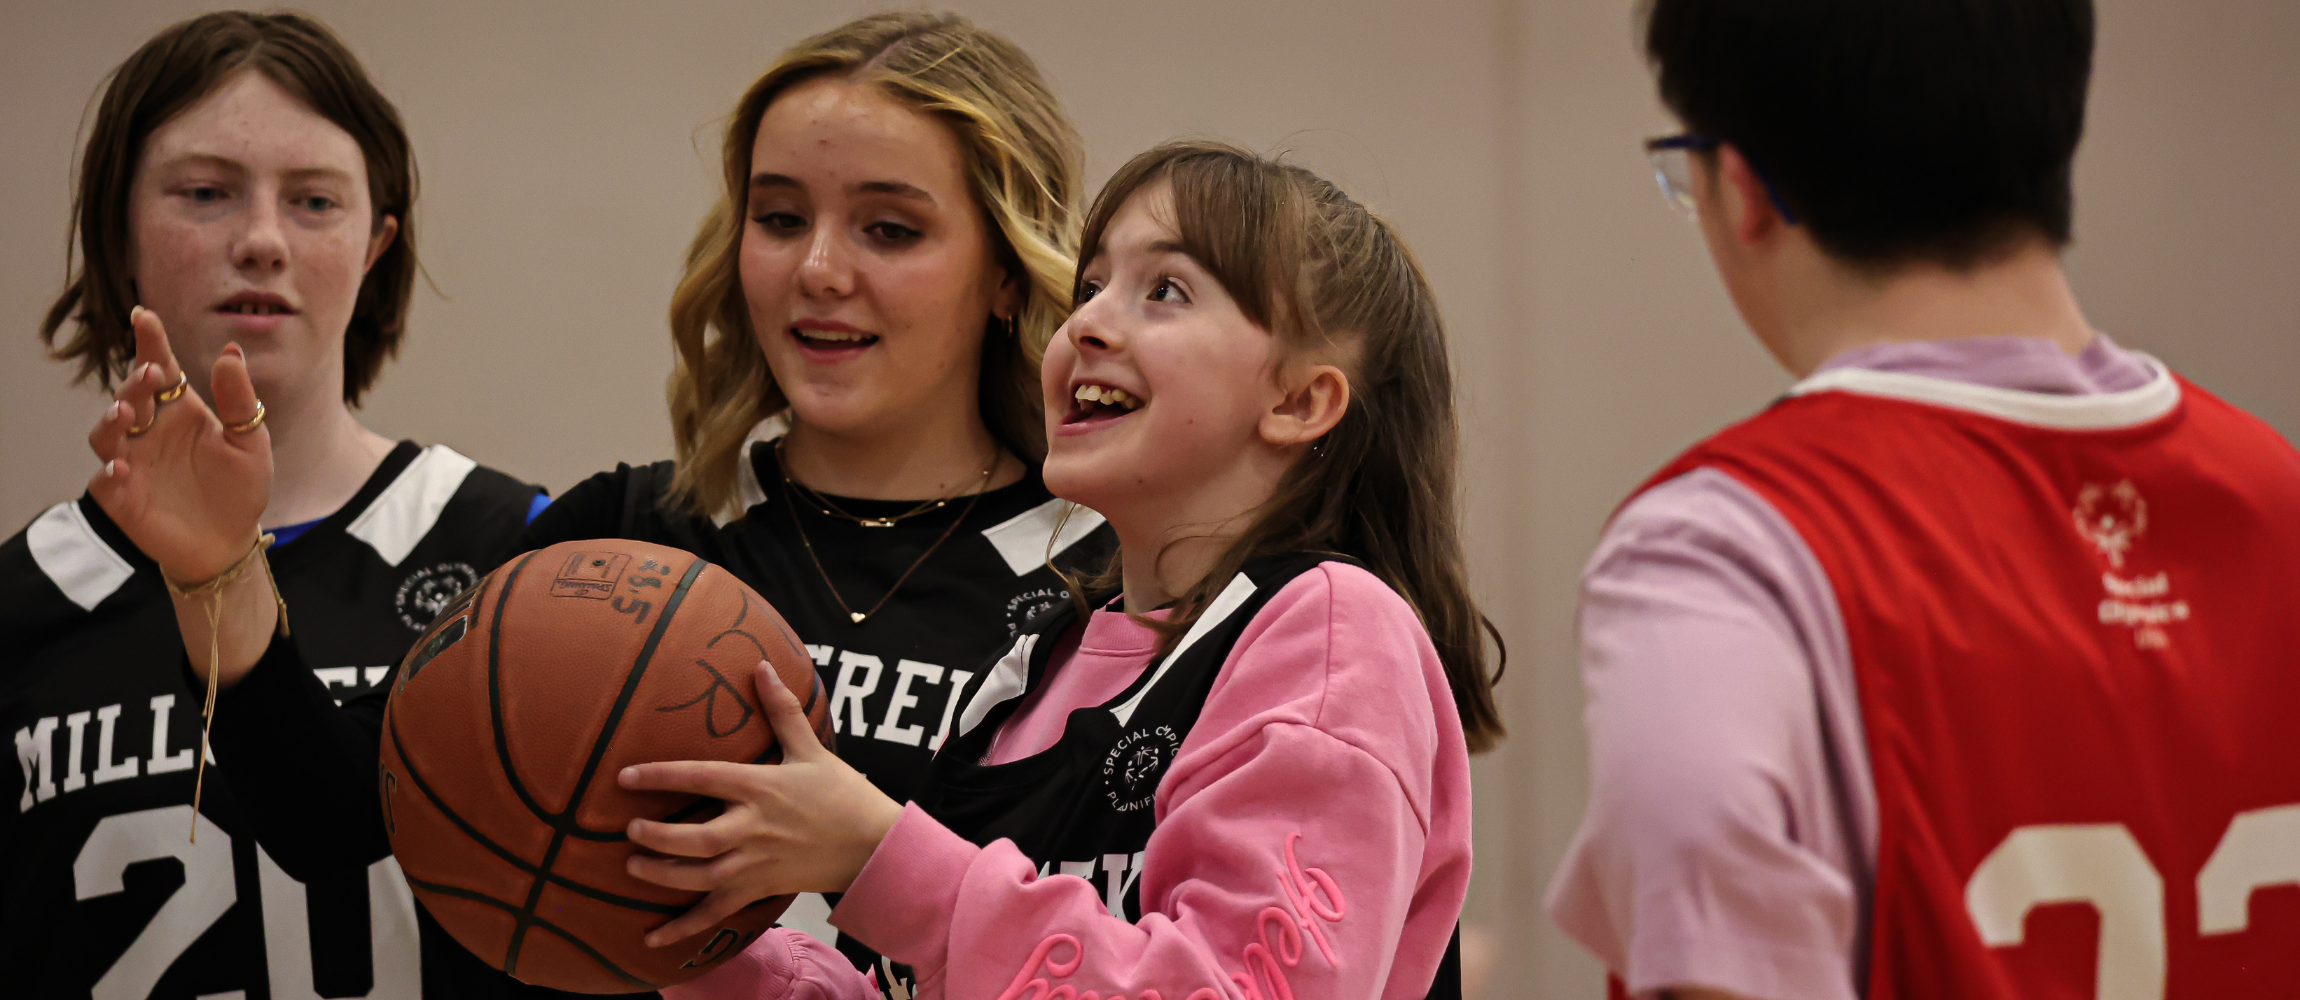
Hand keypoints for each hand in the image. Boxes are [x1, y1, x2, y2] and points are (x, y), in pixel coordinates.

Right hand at [88, 307, 270, 582]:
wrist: (229, 541)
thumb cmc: (240, 487)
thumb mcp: (250, 442)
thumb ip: (239, 399)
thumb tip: (231, 350)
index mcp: (179, 410)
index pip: (159, 369)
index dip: (149, 342)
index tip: (144, 316)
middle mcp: (149, 431)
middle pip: (129, 397)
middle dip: (134, 384)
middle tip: (150, 376)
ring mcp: (131, 462)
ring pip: (105, 433)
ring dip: (110, 421)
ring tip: (127, 416)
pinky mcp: (121, 496)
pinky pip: (104, 481)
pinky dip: (109, 473)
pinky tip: (123, 468)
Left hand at [620, 660, 904, 946]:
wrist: (873, 844)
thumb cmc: (841, 794)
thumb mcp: (811, 749)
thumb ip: (781, 710)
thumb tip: (761, 666)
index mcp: (760, 787)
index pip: (701, 778)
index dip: (660, 777)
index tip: (625, 777)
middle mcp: (753, 828)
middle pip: (694, 837)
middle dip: (655, 837)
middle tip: (629, 830)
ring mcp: (755, 863)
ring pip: (698, 876)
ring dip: (661, 875)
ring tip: (632, 867)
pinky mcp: (760, 889)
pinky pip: (716, 914)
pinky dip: (683, 928)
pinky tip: (652, 939)